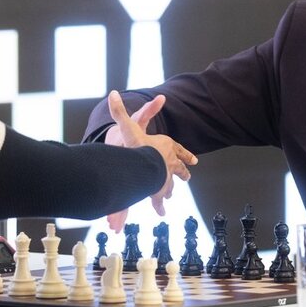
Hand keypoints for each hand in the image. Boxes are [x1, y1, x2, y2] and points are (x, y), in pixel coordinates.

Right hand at [107, 90, 196, 216]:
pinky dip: (158, 206)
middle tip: (186, 176)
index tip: (192, 159)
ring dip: (169, 189)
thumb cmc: (136, 144)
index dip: (184, 154)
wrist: (141, 164)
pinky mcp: (157, 191)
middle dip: (182, 173)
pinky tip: (160, 213)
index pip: (178, 149)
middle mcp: (168, 162)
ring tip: (169, 196)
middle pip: (178, 168)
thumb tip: (112, 93)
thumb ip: (120, 111)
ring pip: (169, 185)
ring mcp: (165, 177)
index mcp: (165, 147)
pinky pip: (158, 200)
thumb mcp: (127, 124)